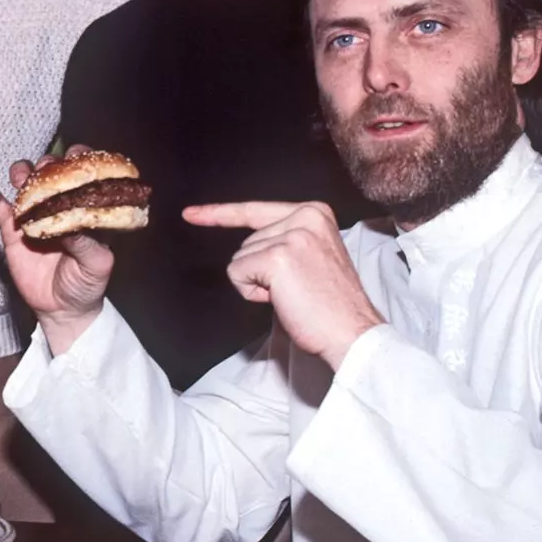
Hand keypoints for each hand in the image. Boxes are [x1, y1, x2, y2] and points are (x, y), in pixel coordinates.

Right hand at [0, 155, 113, 355]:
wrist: (62, 309)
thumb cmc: (87, 284)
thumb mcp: (96, 265)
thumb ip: (86, 243)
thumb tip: (69, 224)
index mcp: (84, 208)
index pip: (84, 175)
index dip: (81, 160)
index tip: (77, 156)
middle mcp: (59, 205)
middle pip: (51, 172)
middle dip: (48, 165)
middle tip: (47, 170)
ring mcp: (34, 216)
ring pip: (25, 184)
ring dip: (23, 173)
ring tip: (22, 178)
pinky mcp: (12, 231)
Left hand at [184, 201, 383, 369]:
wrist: (351, 331)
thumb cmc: (329, 303)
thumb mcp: (312, 255)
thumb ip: (284, 239)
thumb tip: (247, 246)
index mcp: (314, 212)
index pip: (255, 209)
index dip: (220, 214)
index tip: (190, 213)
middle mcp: (305, 216)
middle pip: (246, 241)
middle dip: (261, 269)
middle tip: (296, 288)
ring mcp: (291, 236)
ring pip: (239, 258)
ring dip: (258, 282)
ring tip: (293, 294)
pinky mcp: (276, 258)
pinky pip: (236, 273)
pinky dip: (251, 292)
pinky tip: (281, 299)